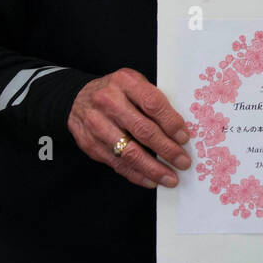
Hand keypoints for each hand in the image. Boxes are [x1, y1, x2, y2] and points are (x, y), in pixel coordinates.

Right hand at [68, 68, 190, 188]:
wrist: (78, 98)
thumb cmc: (116, 92)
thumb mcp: (134, 84)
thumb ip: (154, 101)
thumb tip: (180, 131)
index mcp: (125, 82)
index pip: (152, 104)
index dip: (171, 123)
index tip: (185, 138)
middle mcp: (108, 102)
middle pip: (143, 130)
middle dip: (167, 150)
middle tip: (183, 162)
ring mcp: (97, 124)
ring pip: (129, 152)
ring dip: (153, 168)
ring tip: (171, 178)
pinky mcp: (90, 144)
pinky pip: (117, 163)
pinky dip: (137, 175)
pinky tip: (152, 181)